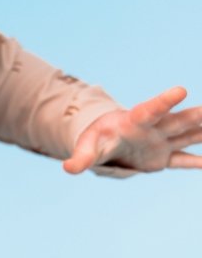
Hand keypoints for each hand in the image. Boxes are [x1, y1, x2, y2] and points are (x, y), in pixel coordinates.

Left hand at [63, 86, 201, 174]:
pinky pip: (184, 160)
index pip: (151, 110)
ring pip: (188, 136)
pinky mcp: (164, 157)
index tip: (181, 90)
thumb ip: (81, 157)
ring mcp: (161, 142)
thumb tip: (68, 168)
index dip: (164, 101)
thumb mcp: (87, 146)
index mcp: (134, 121)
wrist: (106, 142)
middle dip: (195, 115)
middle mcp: (153, 129)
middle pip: (178, 121)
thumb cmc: (97, 138)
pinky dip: (197, 162)